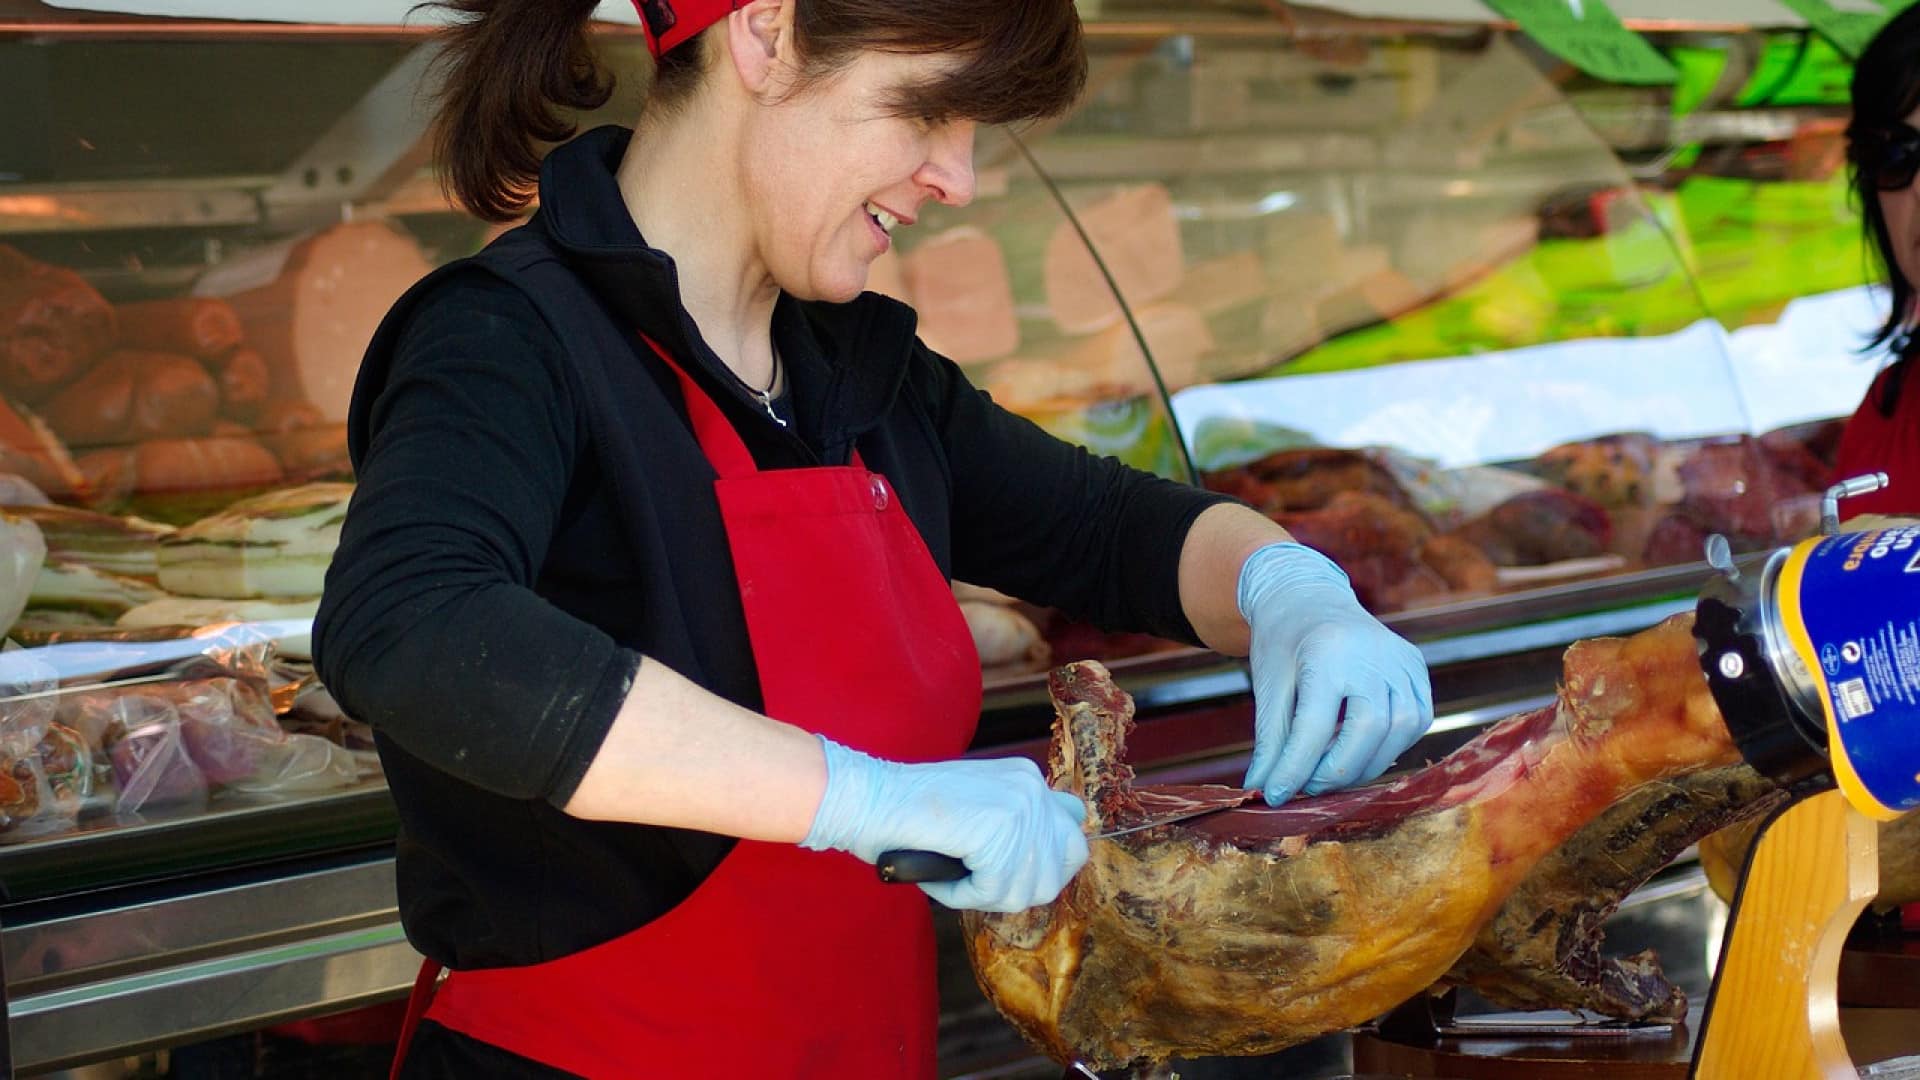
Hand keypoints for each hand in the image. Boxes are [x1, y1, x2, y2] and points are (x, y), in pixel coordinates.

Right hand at [801, 737, 1089, 912]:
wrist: (868, 798)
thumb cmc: (909, 813)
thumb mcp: (976, 809)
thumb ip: (1013, 827)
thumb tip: (1048, 864)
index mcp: (1028, 779)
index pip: (1073, 831)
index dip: (1045, 863)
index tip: (1007, 869)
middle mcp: (1032, 787)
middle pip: (1064, 866)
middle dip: (1023, 886)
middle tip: (979, 881)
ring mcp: (1019, 807)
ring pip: (1028, 888)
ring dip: (985, 895)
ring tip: (951, 874)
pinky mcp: (998, 830)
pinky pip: (994, 892)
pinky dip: (962, 895)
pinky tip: (939, 873)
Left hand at [1238, 542, 1432, 804]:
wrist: (1308, 597)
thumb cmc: (1283, 643)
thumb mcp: (1268, 686)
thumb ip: (1271, 740)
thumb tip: (1262, 791)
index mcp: (1327, 651)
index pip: (1314, 726)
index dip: (1294, 769)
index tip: (1275, 796)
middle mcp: (1374, 652)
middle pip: (1367, 732)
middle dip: (1335, 772)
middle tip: (1307, 787)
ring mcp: (1401, 658)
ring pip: (1398, 731)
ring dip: (1365, 764)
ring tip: (1330, 771)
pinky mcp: (1416, 667)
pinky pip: (1415, 720)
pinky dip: (1388, 745)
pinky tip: (1358, 749)